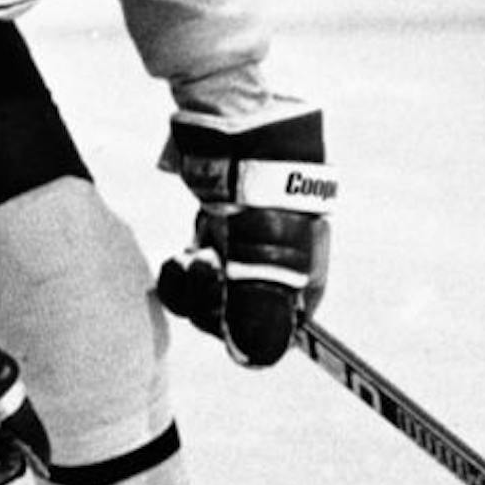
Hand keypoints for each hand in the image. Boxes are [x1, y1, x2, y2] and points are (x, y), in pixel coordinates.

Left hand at [155, 107, 333, 367]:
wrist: (235, 128)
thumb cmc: (260, 190)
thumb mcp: (264, 252)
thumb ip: (260, 307)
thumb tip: (254, 357)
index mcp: (305, 272)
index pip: (285, 329)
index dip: (255, 336)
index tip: (229, 324)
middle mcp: (280, 264)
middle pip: (244, 318)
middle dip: (217, 308)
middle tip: (207, 273)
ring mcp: (247, 248)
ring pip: (215, 299)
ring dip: (196, 291)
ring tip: (191, 260)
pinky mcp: (218, 233)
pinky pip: (196, 276)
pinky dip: (183, 275)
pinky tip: (179, 257)